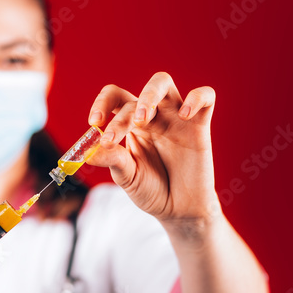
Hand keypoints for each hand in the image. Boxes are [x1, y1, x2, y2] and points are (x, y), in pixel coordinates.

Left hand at [86, 71, 219, 223]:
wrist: (180, 210)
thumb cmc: (152, 190)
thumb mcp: (128, 177)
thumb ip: (112, 160)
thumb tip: (88, 152)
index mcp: (131, 124)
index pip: (115, 98)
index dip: (102, 104)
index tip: (94, 123)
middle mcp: (152, 116)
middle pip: (136, 93)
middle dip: (124, 113)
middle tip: (115, 135)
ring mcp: (176, 118)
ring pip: (163, 82)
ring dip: (149, 95)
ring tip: (143, 120)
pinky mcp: (199, 126)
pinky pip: (205, 98)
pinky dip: (196, 99)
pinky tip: (185, 114)